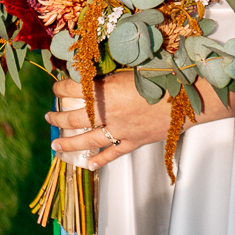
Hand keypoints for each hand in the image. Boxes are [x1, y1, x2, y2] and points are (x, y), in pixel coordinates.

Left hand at [45, 72, 173, 171]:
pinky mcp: (134, 141)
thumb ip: (106, 76)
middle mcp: (108, 112)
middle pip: (74, 118)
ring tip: (56, 145)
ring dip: (69, 143)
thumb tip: (88, 74)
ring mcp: (120, 130)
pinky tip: (89, 164)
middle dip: (57, 118)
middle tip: (48, 117)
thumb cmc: (158, 76)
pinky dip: (100, 160)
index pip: (71, 88)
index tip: (56, 88)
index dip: (60, 87)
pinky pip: (113, 153)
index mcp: (104, 90)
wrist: (186, 95)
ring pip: (88, 139)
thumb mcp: (126, 69)